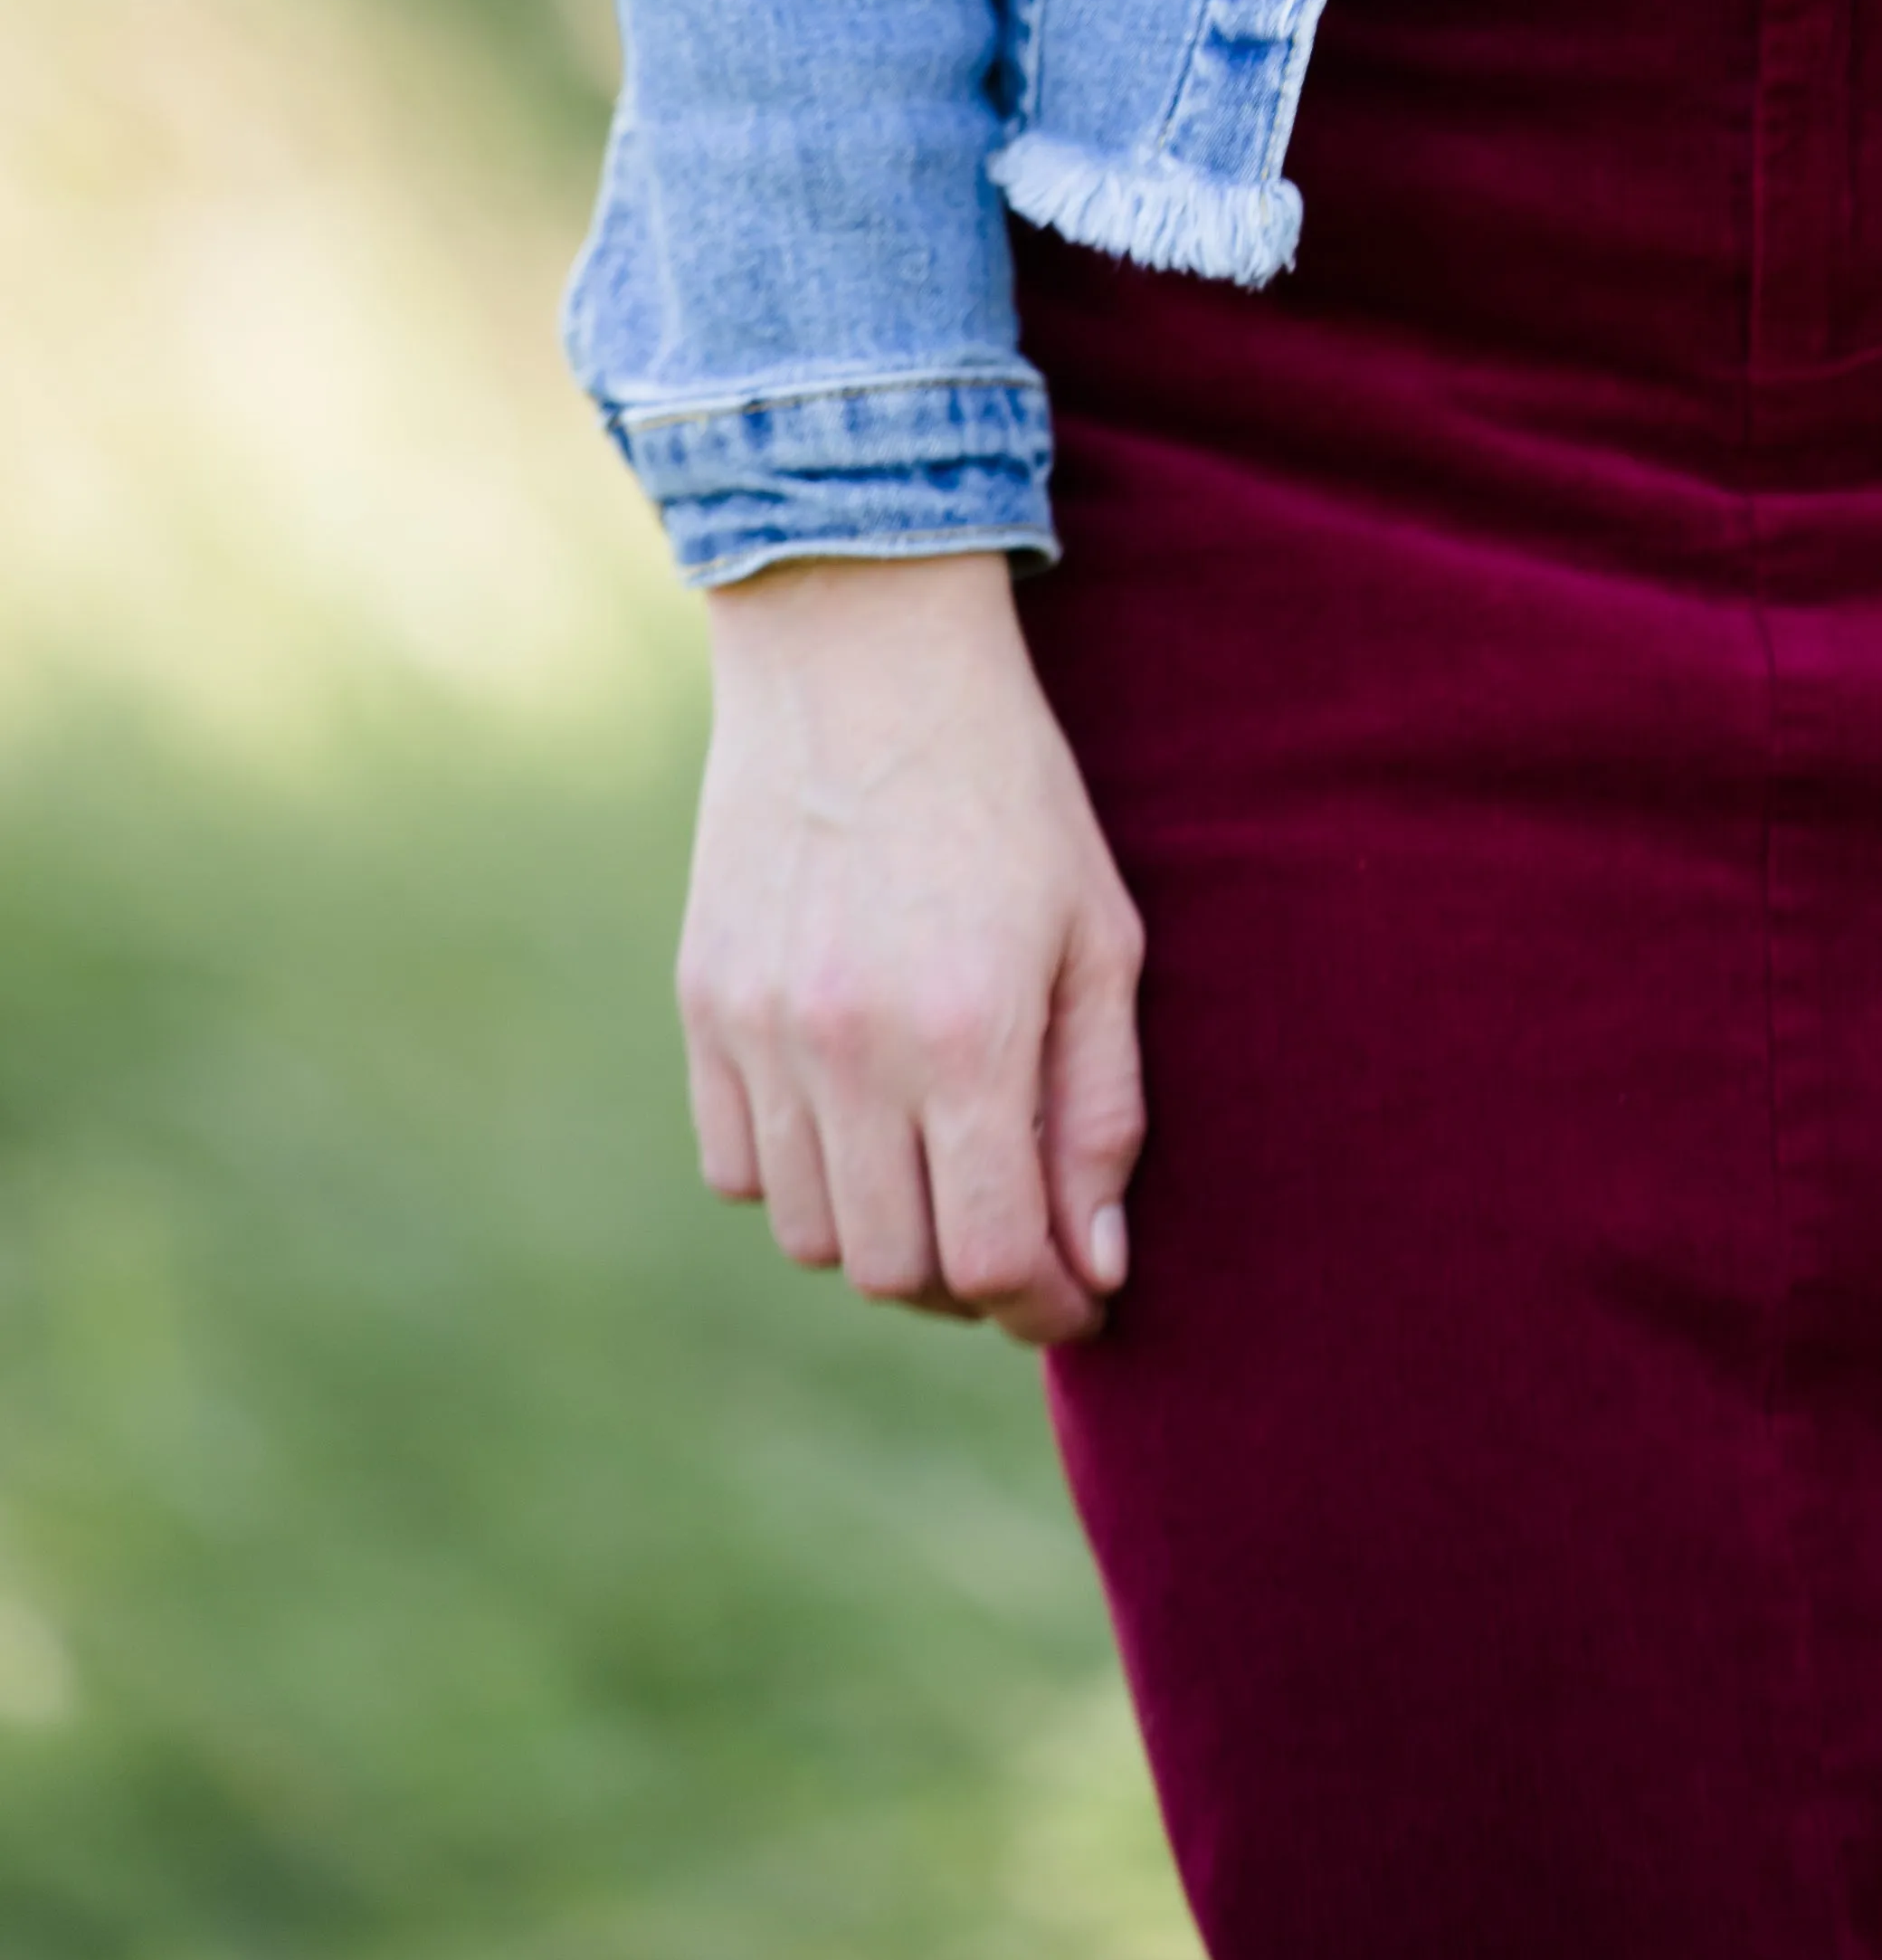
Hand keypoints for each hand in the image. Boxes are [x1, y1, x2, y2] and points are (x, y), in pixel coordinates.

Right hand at [677, 551, 1144, 1348]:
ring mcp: (761, 1032)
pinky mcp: (703, 1006)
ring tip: (939, 1170)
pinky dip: (801, 1174)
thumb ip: (1101, 1108)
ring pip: (809, 1235)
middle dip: (969, 1281)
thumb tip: (1097, 1265)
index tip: (1080, 1295)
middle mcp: (851, 1049)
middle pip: (893, 1270)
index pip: (993, 1258)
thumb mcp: (1098, 935)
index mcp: (969, 1033)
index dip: (1046, 1306)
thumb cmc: (1010, 790)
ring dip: (882, 1233)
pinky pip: (739, 1166)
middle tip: (1017, 1237)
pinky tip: (857, 1114)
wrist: (862, 654)